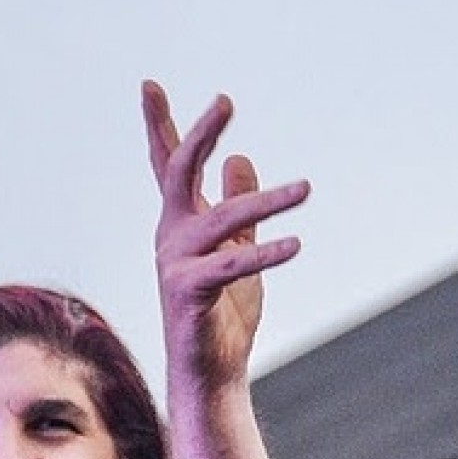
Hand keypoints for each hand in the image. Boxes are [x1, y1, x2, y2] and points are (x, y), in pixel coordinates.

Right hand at [144, 81, 309, 388]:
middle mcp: (171, 237)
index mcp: (180, 223)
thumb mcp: (236, 247)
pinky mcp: (190, 294)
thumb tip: (241, 158)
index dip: (161, 126)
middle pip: (179, 174)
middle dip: (200, 135)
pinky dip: (264, 254)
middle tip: (224, 101)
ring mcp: (176, 265)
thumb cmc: (222, 313)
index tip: (150, 85)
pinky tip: (296, 244)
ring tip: (307, 189)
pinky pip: (231, 265)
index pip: (168, 166)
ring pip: (220, 219)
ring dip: (267, 202)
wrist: (210, 373)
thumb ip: (238, 206)